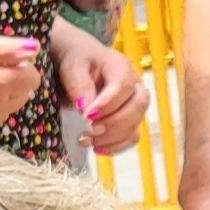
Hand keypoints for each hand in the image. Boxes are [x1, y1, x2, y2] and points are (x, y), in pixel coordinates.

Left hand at [54, 28, 150, 155]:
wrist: (79, 61)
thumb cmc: (76, 60)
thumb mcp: (72, 66)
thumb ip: (79, 84)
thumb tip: (85, 108)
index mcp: (121, 67)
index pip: (123, 87)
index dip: (107, 104)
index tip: (86, 116)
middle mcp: (135, 86)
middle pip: (137, 107)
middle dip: (113, 123)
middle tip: (89, 130)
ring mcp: (134, 105)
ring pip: (135, 126)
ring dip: (112, 138)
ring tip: (85, 141)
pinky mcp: (130, 120)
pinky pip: (131, 137)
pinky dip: (116, 146)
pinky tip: (97, 149)